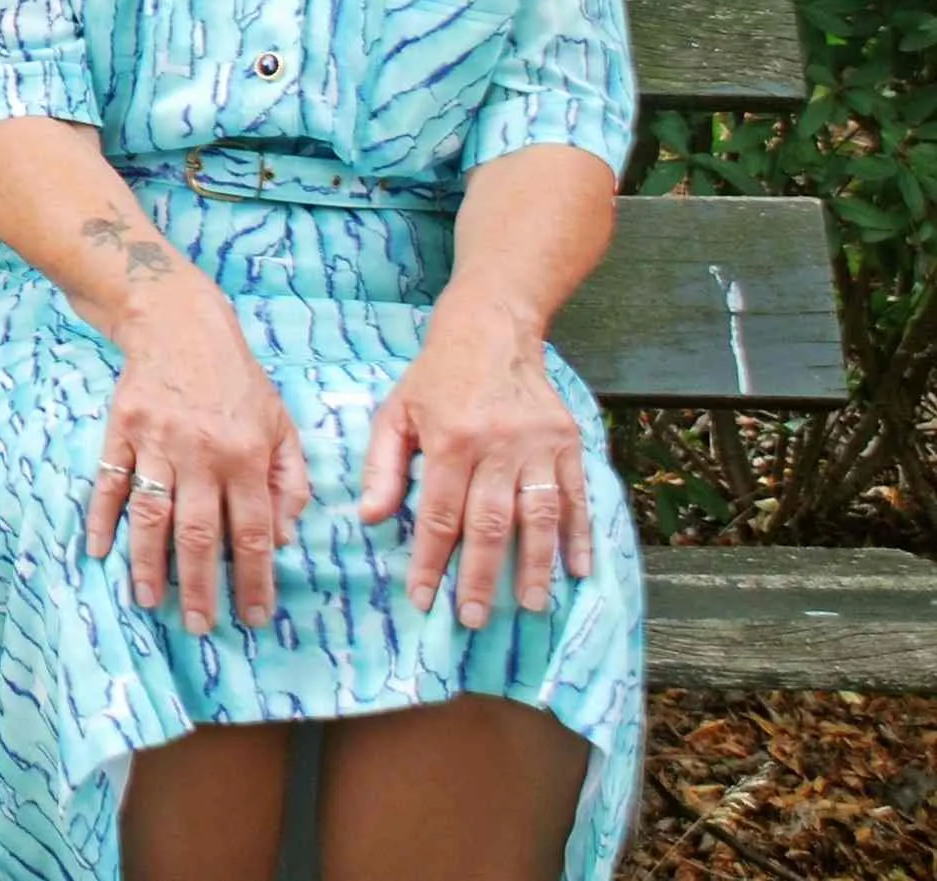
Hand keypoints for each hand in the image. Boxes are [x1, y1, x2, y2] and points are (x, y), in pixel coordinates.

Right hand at [85, 273, 312, 631]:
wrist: (176, 322)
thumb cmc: (236, 379)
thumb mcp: (281, 423)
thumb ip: (289, 480)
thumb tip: (285, 537)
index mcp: (246, 455)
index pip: (254, 532)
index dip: (255, 579)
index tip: (255, 617)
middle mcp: (201, 454)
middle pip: (200, 534)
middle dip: (201, 587)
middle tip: (200, 626)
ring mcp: (155, 443)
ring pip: (151, 516)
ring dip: (149, 564)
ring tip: (150, 602)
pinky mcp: (120, 431)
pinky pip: (108, 482)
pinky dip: (100, 517)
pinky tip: (98, 550)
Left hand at [360, 294, 592, 626]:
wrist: (491, 331)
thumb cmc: (435, 378)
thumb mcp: (396, 413)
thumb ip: (383, 467)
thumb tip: (371, 519)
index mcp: (450, 441)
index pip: (438, 515)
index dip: (430, 561)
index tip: (423, 599)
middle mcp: (497, 447)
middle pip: (490, 524)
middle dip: (482, 577)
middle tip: (475, 618)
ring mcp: (538, 446)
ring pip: (538, 516)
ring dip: (536, 565)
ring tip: (533, 606)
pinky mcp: (568, 443)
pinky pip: (576, 496)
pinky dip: (579, 535)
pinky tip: (578, 570)